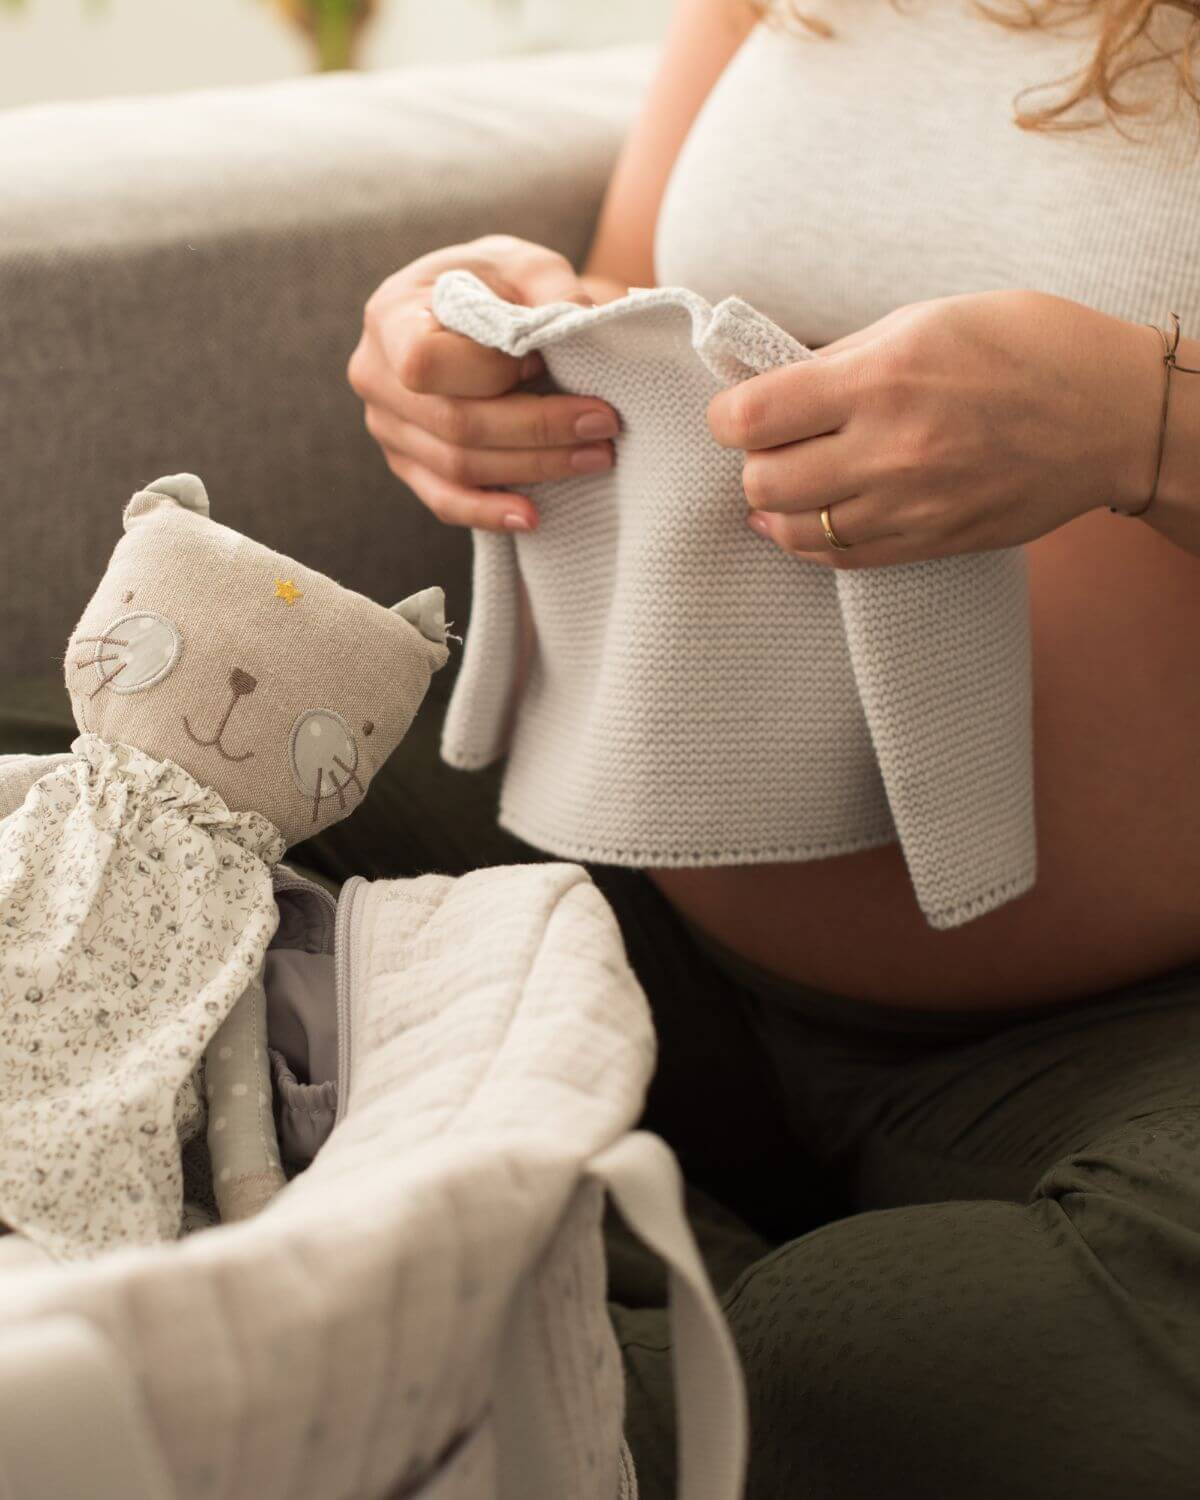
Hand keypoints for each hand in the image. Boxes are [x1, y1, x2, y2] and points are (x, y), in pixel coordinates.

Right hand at [346, 235, 620, 530]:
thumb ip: (553, 287)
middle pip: (455, 423)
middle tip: (603, 423)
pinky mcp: (408, 464)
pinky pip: (444, 501)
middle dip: (537, 429)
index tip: (542, 361)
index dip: (489, 371)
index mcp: (390, 317)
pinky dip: (489, 513)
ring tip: (596, 456)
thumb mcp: (525, 264)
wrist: (473, 309)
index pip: (425, 363)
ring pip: (458, 467)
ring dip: (533, 468)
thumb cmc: (496, 283)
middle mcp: (374, 377)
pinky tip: (533, 517)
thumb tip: (584, 323)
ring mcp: (387, 428)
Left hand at [706, 289, 1165, 567]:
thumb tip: (774, 380)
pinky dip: (813, 541)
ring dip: (778, 507)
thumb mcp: (927, 319)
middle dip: (752, 462)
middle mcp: (889, 449)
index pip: (752, 418)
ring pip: (795, 532)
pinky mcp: (931, 543)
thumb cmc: (1026, 347)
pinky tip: (816, 516)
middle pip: (762, 481)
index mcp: (882, 377)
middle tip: (772, 445)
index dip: (726, 416)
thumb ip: (843, 357)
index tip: (736, 410)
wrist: (1113, 415)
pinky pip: (841, 560)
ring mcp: (911, 506)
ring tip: (791, 482)